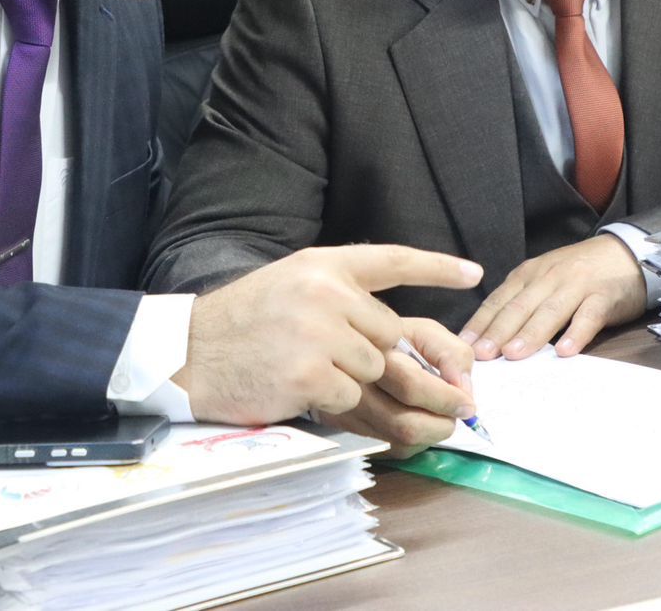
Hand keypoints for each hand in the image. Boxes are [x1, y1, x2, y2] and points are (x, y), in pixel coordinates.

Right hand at [174, 245, 482, 426]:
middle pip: (387, 334)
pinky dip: (330, 402)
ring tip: (302, 367)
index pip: (391, 260)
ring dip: (348, 380)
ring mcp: (319, 334)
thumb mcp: (289, 286)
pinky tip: (293, 386)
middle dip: (374, 356)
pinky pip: (350, 398)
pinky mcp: (311, 375)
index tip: (473, 271)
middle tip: (340, 362)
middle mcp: (325, 292)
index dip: (436, 266)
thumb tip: (393, 334)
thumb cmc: (240, 323)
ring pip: (373, 370)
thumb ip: (338, 298)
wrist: (187, 353)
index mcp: (321, 265)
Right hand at [315, 317, 476, 458]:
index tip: (468, 404)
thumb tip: (463, 390)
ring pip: (401, 443)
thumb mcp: (426, 333)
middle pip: (405, 425)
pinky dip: (416, 441)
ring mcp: (349, 412)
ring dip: (431, 434)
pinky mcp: (351, 431)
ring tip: (436, 414)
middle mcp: (356, 386)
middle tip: (454, 413)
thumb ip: (452, 354)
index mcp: (375, 354)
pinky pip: (392, 449)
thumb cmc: (395, 342)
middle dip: (442, 424)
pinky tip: (417, 420)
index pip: (411, 387)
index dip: (446, 399)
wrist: (351, 353)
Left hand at [458, 234, 644, 360]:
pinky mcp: (603, 296)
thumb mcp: (543, 282)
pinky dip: (575, 334)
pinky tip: (564, 352)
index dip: (480, 324)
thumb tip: (492, 340)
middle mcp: (547, 277)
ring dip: (529, 334)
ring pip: (549, 311)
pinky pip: (587, 316)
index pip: (498, 302)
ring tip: (513, 354)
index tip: (463, 346)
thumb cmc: (577, 275)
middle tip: (480, 355)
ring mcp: (576, 285)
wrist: (624, 253)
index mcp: (528, 275)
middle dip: (497, 332)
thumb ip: (521, 305)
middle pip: (518, 307)